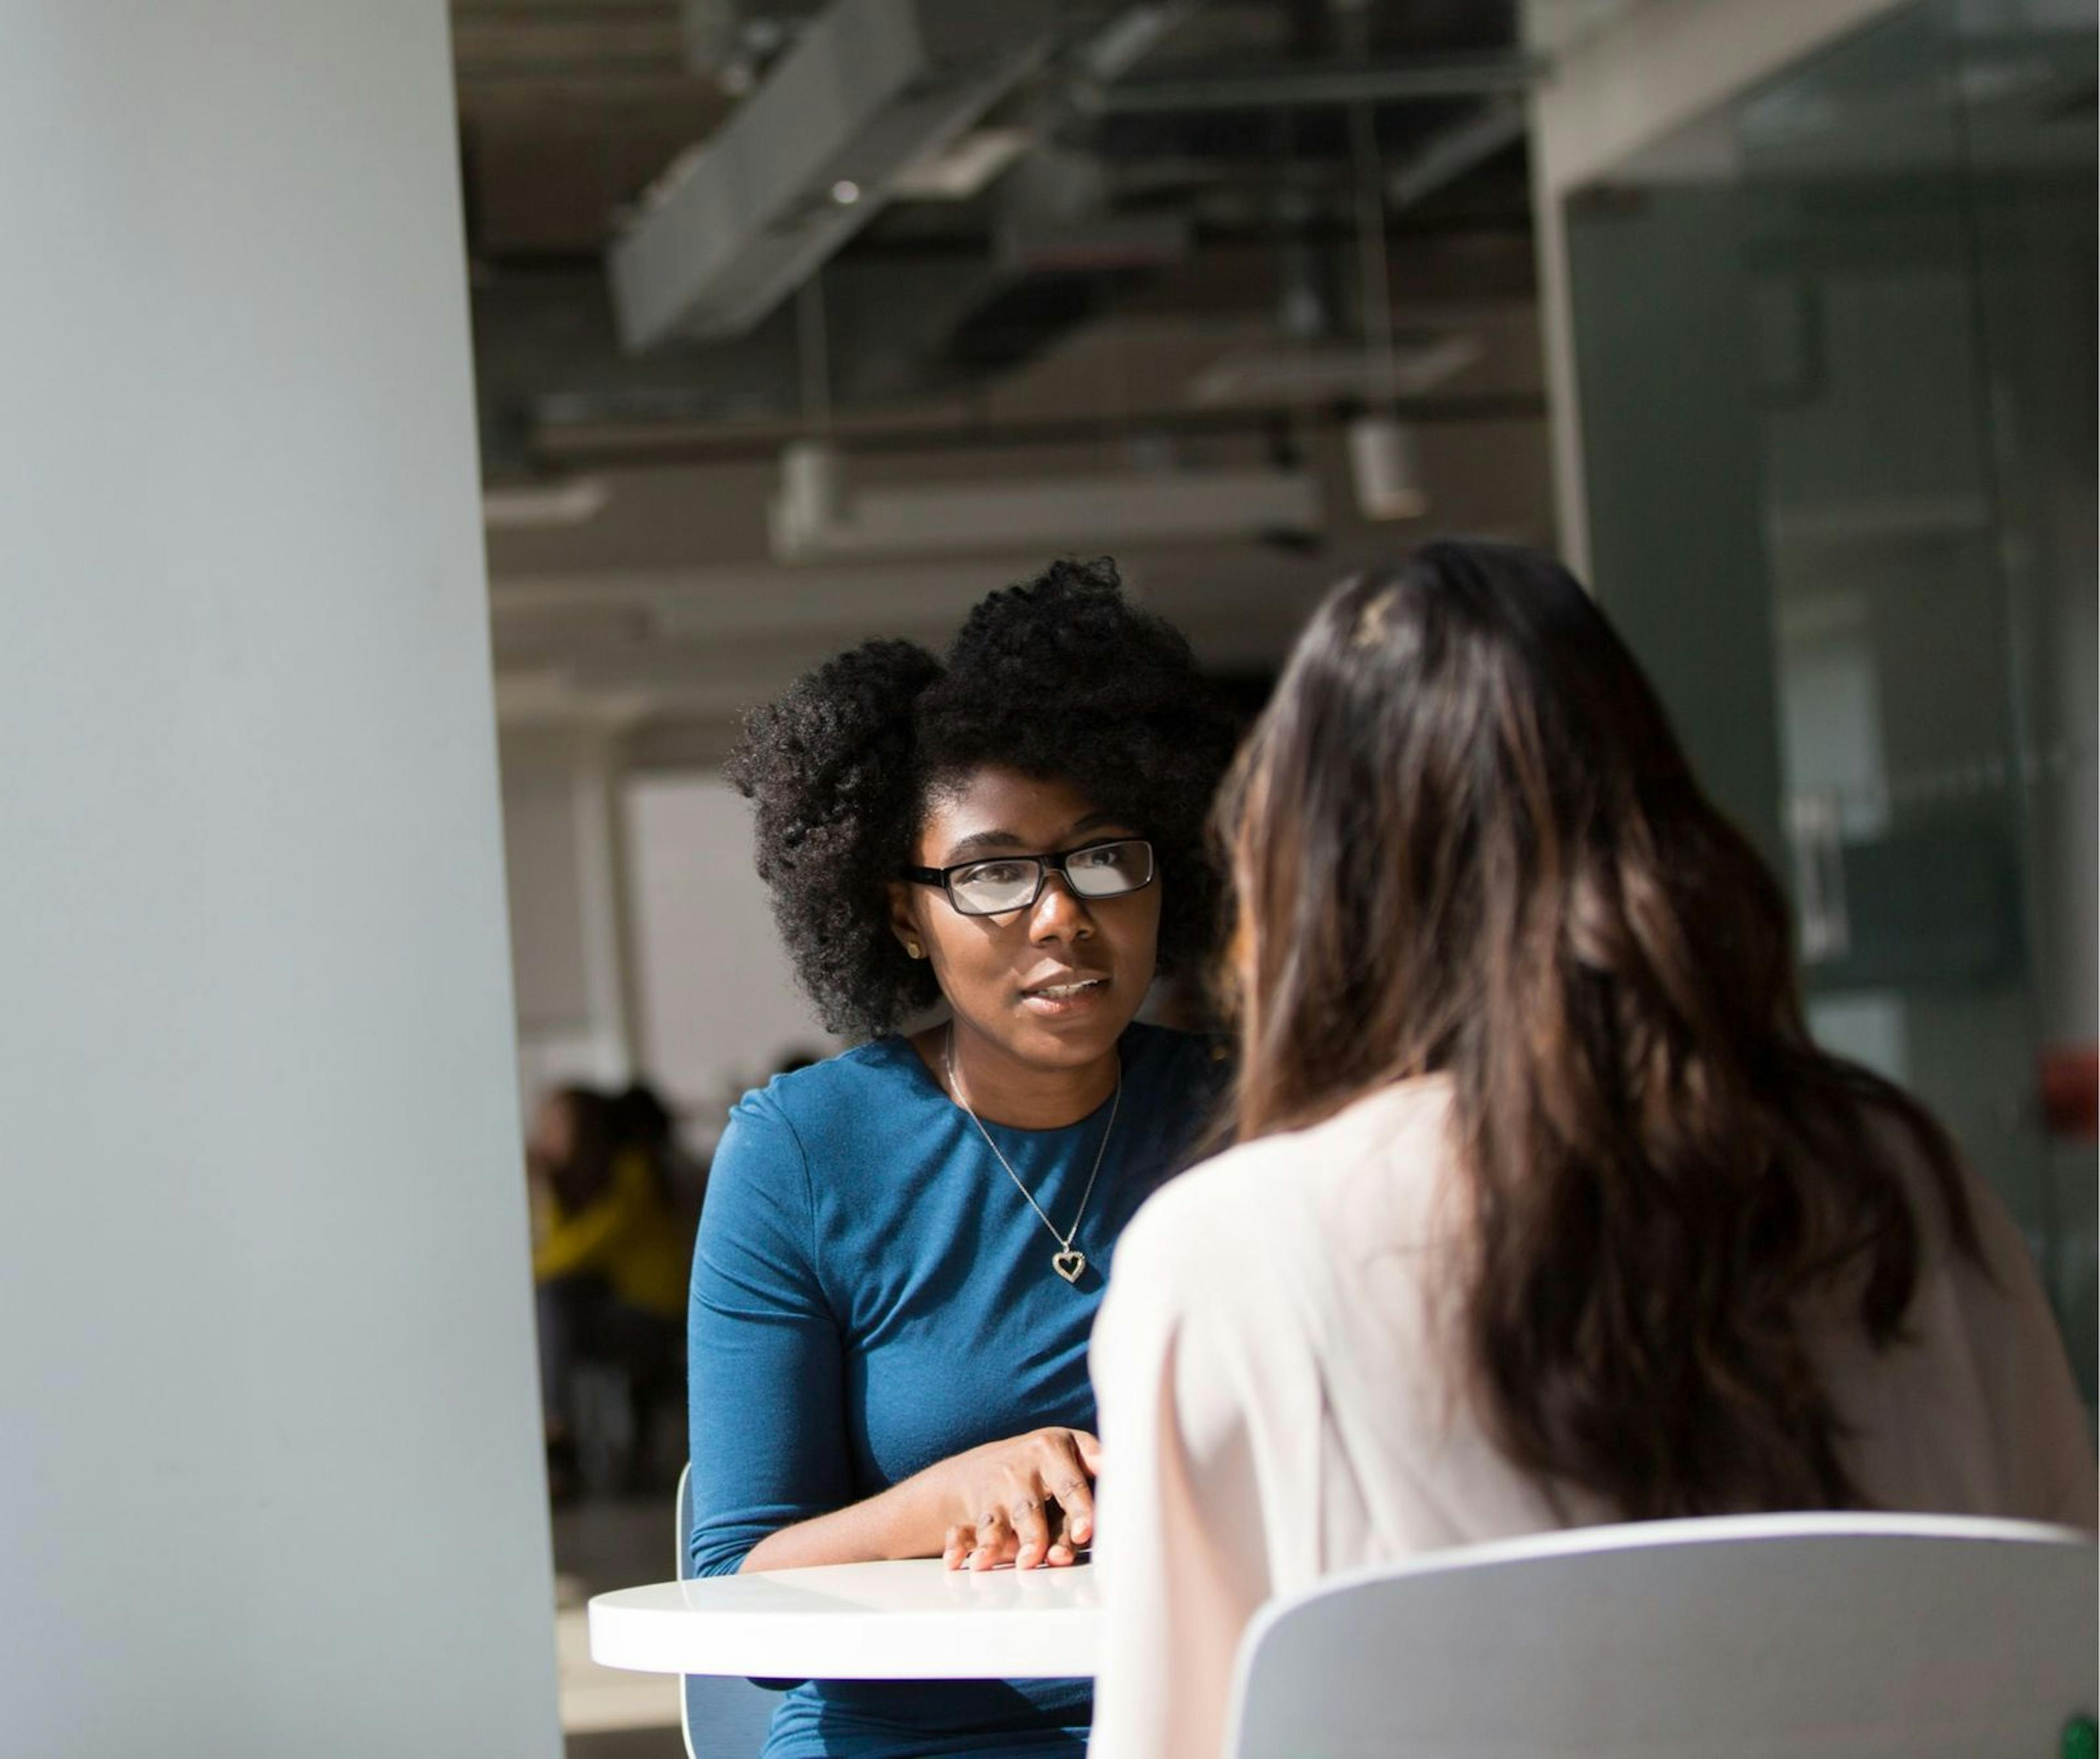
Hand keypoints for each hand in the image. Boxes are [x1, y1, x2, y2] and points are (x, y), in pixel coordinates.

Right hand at [931, 1428, 1101, 1572]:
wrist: (981, 1466)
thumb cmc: (1042, 1467)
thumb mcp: (1070, 1451)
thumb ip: (1095, 1464)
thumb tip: (1122, 1469)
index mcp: (1052, 1450)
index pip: (1070, 1485)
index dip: (1079, 1510)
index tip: (1085, 1533)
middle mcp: (1020, 1469)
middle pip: (1030, 1508)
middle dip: (1034, 1535)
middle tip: (1041, 1559)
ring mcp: (993, 1490)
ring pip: (996, 1522)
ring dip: (994, 1544)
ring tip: (991, 1564)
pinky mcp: (973, 1510)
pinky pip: (963, 1530)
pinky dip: (959, 1547)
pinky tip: (957, 1562)